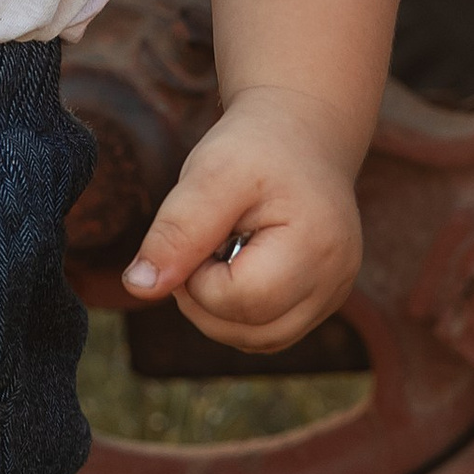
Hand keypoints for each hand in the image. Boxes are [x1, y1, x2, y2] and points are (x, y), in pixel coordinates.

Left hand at [121, 86, 362, 355]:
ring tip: (221, 251)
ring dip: (219, 308)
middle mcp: (334, 281)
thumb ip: (176, 232)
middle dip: (206, 296)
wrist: (302, 134)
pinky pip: (269, 330)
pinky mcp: (322, 300)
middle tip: (205, 240)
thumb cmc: (256, 149)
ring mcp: (333, 295)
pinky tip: (237, 265)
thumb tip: (139, 288)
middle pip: (248, 331)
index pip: (237, 301)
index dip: (198, 275)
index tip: (201, 231)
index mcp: (315, 248)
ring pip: (257, 339)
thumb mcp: (210, 173)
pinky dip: (239, 310)